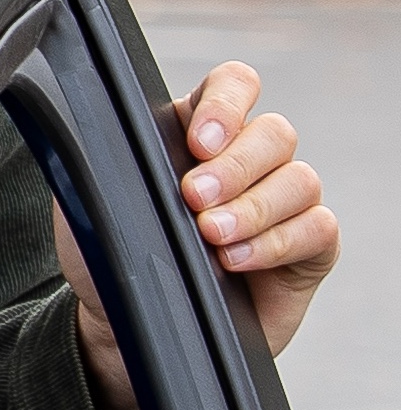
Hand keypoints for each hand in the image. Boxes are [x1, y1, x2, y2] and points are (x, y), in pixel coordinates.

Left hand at [60, 61, 340, 409]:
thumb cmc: (107, 253)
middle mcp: (248, 158)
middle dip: (235, 165)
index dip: (226, 103)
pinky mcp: (308, 248)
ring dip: (255, 207)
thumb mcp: (91, 199)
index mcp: (197, 130)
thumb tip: (97, 132)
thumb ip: (104, 159)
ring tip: (212, 236)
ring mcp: (283, 202)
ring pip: (300, 179)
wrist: (126, 323)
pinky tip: (237, 261)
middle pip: (274, 132)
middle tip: (194, 197)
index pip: (233, 86)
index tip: (198, 140)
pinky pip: (318, 229)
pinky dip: (278, 243)